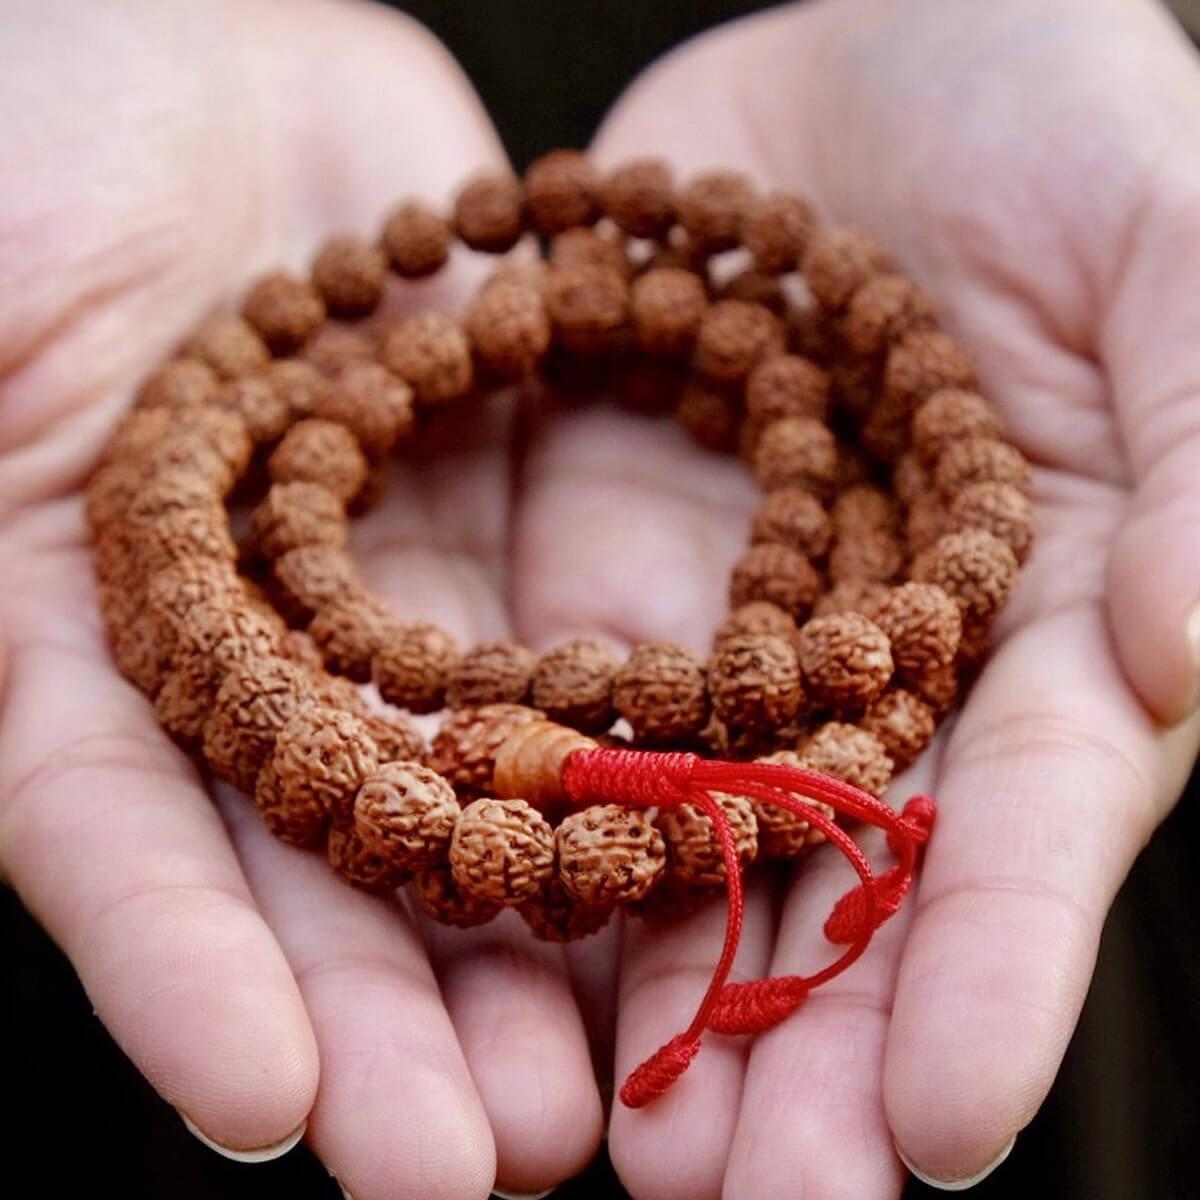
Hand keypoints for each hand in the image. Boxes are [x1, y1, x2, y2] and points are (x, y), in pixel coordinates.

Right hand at [0, 3, 605, 1195]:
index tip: (268, 1106)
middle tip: (484, 1160)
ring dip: (541, 923)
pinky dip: (642, 741)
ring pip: (483, 775)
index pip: (123, 836)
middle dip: (396, 1008)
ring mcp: (403, 574)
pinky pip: (595, 635)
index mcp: (86, 625)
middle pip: (329, 848)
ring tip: (603, 1085)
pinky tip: (708, 843)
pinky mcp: (518, 498)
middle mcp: (265, 635)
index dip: (184, 972)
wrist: (188, 32)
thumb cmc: (8, 142)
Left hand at [573, 0, 1199, 1193]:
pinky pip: (537, 687)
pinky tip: (455, 915)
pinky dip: (501, 798)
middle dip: (791, 1046)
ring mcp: (712, 606)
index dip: (990, 977)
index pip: (1020, 829)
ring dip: (627, 979)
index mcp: (1029, 616)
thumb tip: (1186, 652)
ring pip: (667, 822)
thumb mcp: (1179, 240)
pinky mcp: (587, 542)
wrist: (880, 35)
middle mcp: (864, 651)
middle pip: (830, 877)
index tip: (946, 1136)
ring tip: (590, 1146)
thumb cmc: (1069, 112)